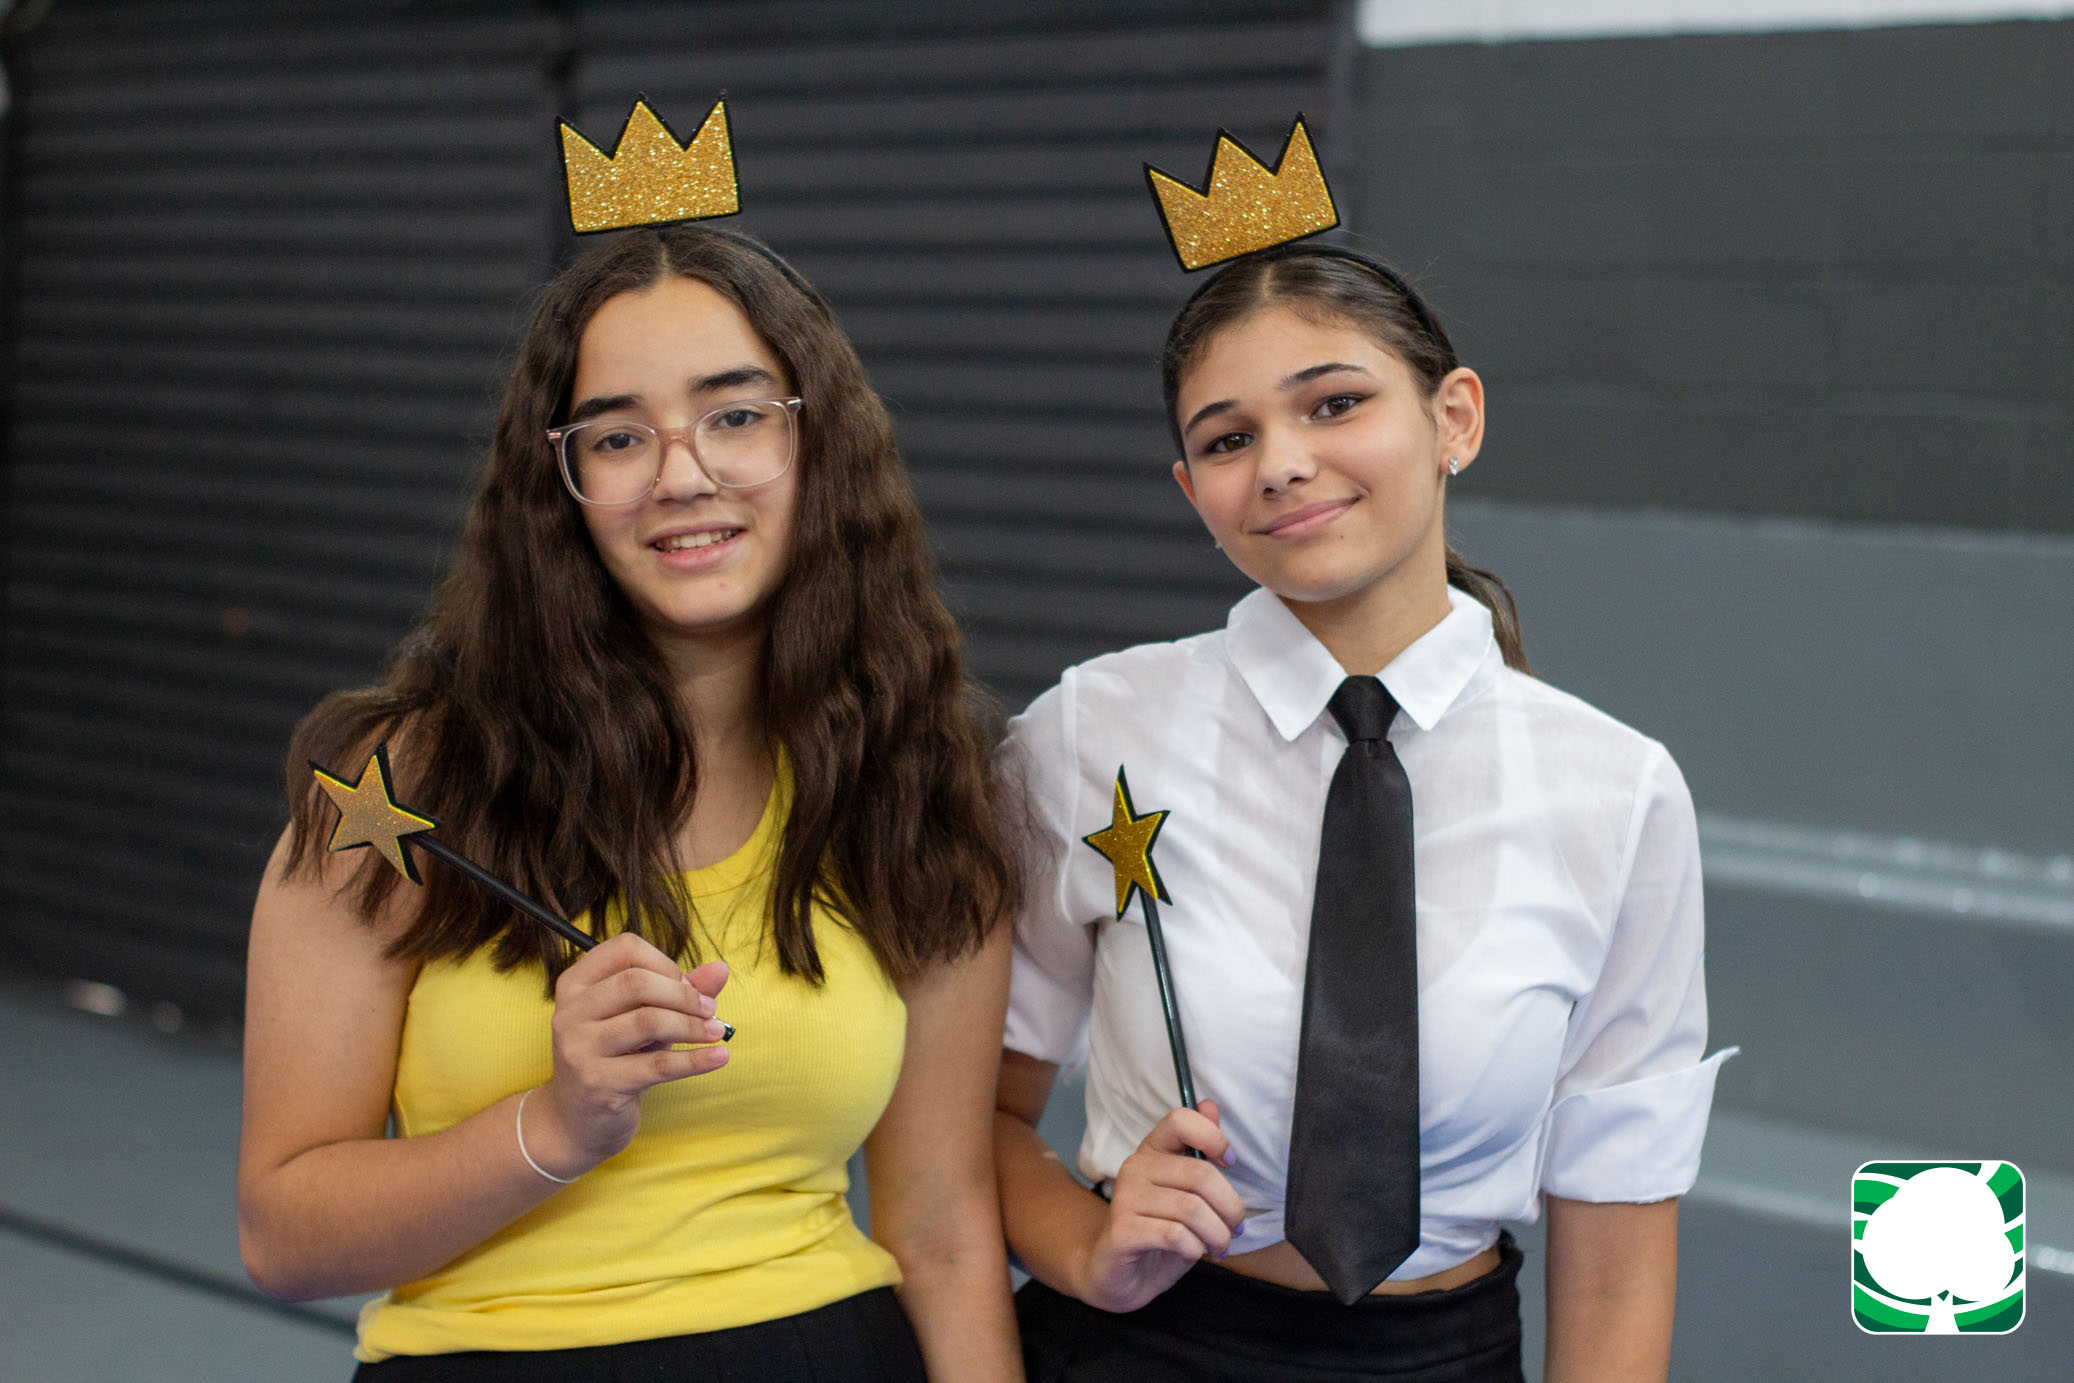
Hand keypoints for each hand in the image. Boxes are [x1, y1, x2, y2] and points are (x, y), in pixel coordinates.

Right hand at [526, 933, 731, 1177]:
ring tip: (717, 1032)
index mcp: (575, 984)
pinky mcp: (599, 1084)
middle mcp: (570, 1012)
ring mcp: (580, 1049)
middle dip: (684, 994)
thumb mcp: (640, 1017)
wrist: (575, 1120)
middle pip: (637, 982)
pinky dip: (695, 1060)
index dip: (664, 962)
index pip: (625, 948)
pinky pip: (657, 1065)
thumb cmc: (614, 1058)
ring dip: (692, 1026)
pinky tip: (720, 1057)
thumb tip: (722, 968)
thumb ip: (678, 989)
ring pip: (648, 1021)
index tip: (686, 984)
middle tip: (711, 1010)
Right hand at [1076, 1100, 1244, 1312]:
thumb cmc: (1159, 1234)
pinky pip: (1175, 1235)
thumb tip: (1210, 1105)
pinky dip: (1195, 1249)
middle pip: (1200, 1174)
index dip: (1213, 1137)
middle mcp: (1136, 1167)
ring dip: (1216, 1235)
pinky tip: (1195, 1253)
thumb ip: (1200, 1154)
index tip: (1231, 1162)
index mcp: (1153, 1151)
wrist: (1120, 1277)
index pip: (1180, 1120)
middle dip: (1230, 1208)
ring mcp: (1125, 1197)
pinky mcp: (1122, 1229)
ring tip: (1218, 1247)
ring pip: (1192, 1209)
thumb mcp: (1188, 1195)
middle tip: (1234, 1229)